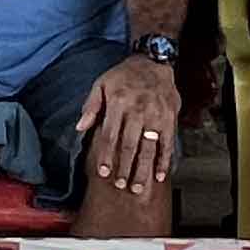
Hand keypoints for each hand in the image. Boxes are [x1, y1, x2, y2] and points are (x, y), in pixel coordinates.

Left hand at [77, 54, 178, 194]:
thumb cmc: (124, 75)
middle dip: (124, 168)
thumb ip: (90, 106)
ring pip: (149, 147)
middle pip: (130, 144)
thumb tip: (80, 128)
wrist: (153, 62)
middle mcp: (138, 110)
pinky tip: (160, 175)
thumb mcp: (101, 84)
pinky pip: (167, 143)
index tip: (103, 172)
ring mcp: (156, 115)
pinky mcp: (169, 118)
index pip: (110, 135)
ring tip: (138, 187)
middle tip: (121, 186)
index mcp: (118, 102)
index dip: (106, 155)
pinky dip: (164, 160)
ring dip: (143, 169)